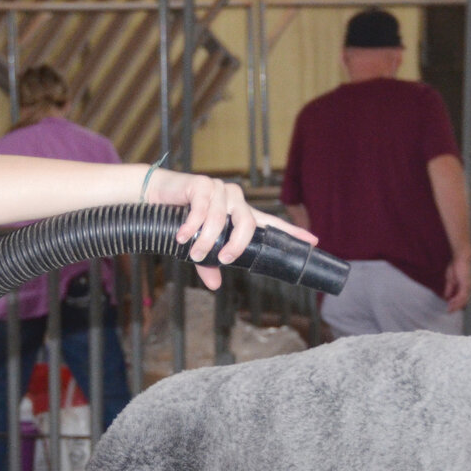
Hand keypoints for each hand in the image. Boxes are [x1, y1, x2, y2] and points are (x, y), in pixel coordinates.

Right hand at [148, 170, 317, 290]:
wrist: (157, 196)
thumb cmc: (183, 220)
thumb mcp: (199, 245)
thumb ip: (209, 263)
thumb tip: (215, 286)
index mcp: (241, 215)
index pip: (271, 223)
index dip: (292, 232)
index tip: (313, 241)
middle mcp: (235, 201)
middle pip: (247, 224)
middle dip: (236, 245)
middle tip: (222, 259)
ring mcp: (220, 191)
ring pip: (220, 219)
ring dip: (206, 240)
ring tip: (192, 252)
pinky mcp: (202, 185)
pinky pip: (201, 208)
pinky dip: (190, 226)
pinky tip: (182, 236)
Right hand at [443, 250, 470, 312]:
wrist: (460, 257)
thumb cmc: (456, 265)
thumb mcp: (450, 279)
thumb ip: (449, 288)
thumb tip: (446, 296)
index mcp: (464, 286)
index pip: (462, 298)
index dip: (456, 304)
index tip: (449, 308)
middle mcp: (468, 287)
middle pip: (463, 301)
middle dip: (456, 307)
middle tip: (449, 311)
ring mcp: (468, 286)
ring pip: (463, 300)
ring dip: (456, 305)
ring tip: (449, 309)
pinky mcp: (466, 284)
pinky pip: (462, 295)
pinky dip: (457, 300)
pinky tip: (451, 303)